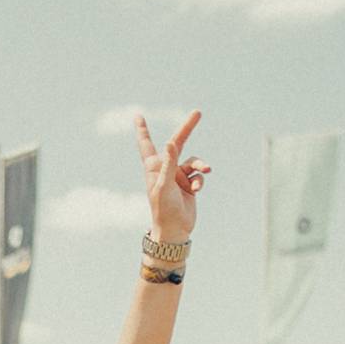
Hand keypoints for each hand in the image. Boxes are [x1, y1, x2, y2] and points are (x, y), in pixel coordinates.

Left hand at [134, 109, 210, 241]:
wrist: (175, 231)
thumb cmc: (163, 210)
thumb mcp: (165, 186)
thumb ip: (168, 164)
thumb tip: (170, 143)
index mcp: (153, 167)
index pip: (147, 143)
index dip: (143, 130)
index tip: (138, 116)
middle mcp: (166, 169)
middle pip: (177, 143)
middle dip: (187, 128)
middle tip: (198, 112)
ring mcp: (178, 177)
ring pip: (193, 162)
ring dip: (201, 165)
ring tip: (207, 169)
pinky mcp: (189, 185)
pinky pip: (199, 176)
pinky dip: (200, 181)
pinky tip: (196, 191)